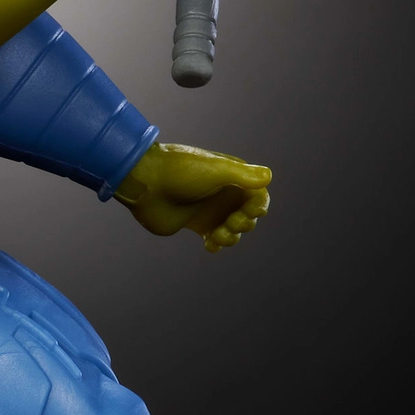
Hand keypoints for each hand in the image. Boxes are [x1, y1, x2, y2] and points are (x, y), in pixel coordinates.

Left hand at [115, 143, 270, 249]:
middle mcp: (222, 193)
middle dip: (244, 223)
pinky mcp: (195, 224)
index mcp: (231, 177)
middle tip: (230, 223)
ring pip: (233, 230)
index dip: (258, 206)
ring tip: (217, 236)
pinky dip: (217, 244)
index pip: (258, 195)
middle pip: (248, 215)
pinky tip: (210, 245)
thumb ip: (242, 175)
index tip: (249, 211)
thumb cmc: (180, 172)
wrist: (146, 183)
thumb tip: (268, 176)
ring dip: (232, 237)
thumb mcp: (214, 170)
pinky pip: (215, 239)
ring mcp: (209, 209)